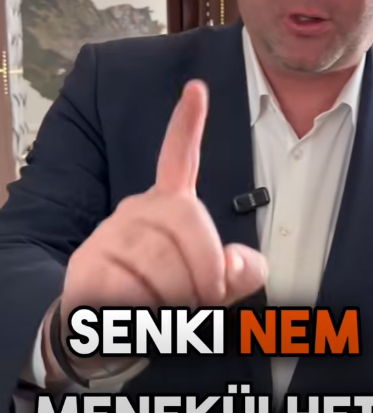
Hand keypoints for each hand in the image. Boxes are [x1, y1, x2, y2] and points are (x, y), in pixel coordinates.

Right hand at [43, 81, 267, 382]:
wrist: (108, 324)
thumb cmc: (168, 297)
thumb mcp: (216, 286)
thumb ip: (243, 272)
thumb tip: (235, 264)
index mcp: (170, 206)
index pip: (180, 158)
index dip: (189, 124)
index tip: (197, 88)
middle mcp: (137, 209)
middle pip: (187, 223)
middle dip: (206, 273)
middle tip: (201, 301)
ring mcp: (110, 233)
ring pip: (163, 263)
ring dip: (177, 300)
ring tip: (164, 309)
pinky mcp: (89, 263)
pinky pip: (134, 290)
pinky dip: (148, 314)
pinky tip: (134, 311)